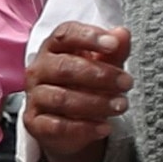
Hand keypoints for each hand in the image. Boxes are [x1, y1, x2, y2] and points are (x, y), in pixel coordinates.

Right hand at [22, 22, 132, 161]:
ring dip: (96, 103)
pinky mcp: (35, 123)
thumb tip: (122, 34)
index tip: (113, 44)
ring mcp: (35, 97)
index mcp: (54, 48)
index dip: (89, 37)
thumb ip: (114, 51)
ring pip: (61, 98)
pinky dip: (84, 128)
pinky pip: (57, 126)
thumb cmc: (86, 85)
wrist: (70, 122)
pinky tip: (105, 127)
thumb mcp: (104, 65)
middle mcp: (39, 69)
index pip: (65, 35)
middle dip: (100, 75)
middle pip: (64, 67)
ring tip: (121, 105)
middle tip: (127, 83)